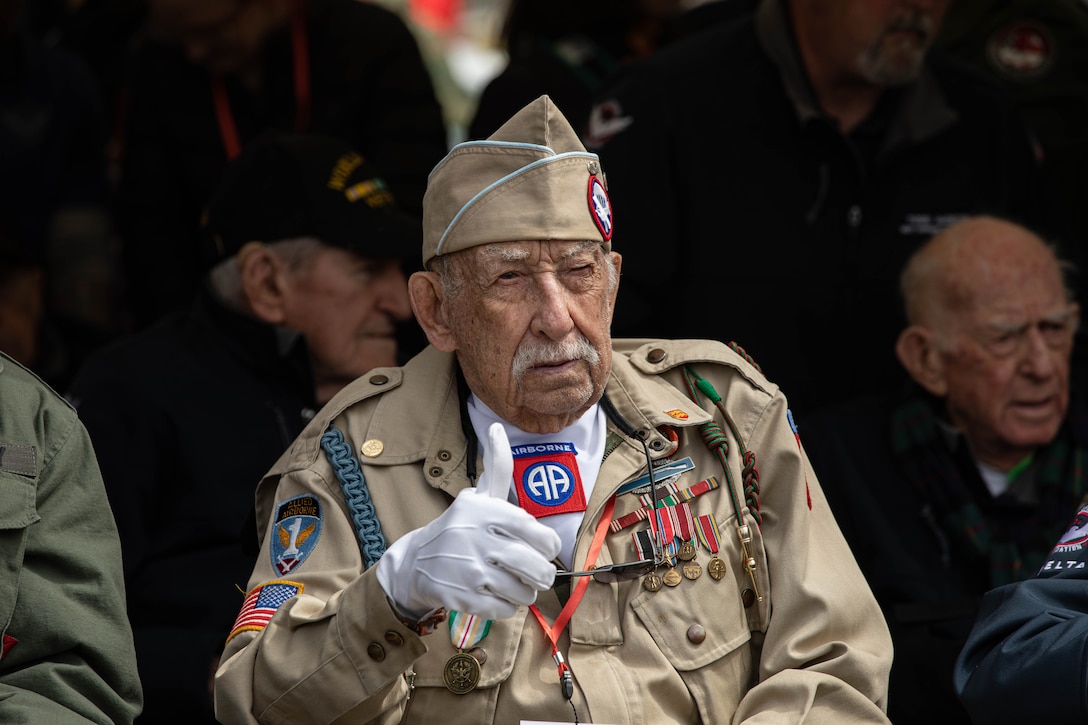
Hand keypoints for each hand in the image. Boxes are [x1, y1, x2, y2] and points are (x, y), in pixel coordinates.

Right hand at [377, 423, 561, 619]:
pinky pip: (506, 609)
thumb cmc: (459, 526)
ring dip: (524, 591)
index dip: (546, 546)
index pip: (537, 533)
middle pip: (536, 567)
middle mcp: (476, 538)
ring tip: (514, 582)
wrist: (415, 562)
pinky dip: (507, 606)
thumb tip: (499, 427)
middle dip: (541, 574)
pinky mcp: (462, 597)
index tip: (541, 548)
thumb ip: (496, 465)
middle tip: (534, 573)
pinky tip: (496, 594)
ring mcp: (468, 569)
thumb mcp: (477, 496)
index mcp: (484, 511)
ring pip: (524, 591)